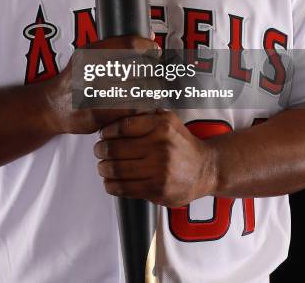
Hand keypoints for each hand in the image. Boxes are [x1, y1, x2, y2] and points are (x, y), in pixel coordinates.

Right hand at [48, 34, 160, 134]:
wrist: (52, 106)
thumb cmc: (76, 79)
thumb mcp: (90, 55)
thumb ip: (117, 46)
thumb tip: (148, 33)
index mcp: (90, 52)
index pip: (128, 44)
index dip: (147, 47)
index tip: (155, 51)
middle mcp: (90, 70)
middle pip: (137, 67)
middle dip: (152, 71)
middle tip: (156, 73)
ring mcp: (92, 93)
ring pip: (138, 89)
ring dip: (151, 90)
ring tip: (153, 90)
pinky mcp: (96, 114)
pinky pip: (131, 109)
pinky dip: (142, 107)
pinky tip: (142, 105)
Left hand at [93, 110, 216, 206]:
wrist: (205, 169)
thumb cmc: (182, 144)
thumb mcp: (168, 120)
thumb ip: (145, 115)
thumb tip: (114, 114)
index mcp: (161, 126)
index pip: (122, 126)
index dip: (107, 132)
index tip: (103, 135)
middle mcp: (161, 147)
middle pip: (116, 149)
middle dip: (101, 150)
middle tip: (99, 151)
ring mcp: (159, 170)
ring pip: (117, 170)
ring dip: (103, 168)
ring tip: (103, 166)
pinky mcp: (157, 190)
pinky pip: (125, 188)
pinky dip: (111, 185)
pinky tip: (110, 181)